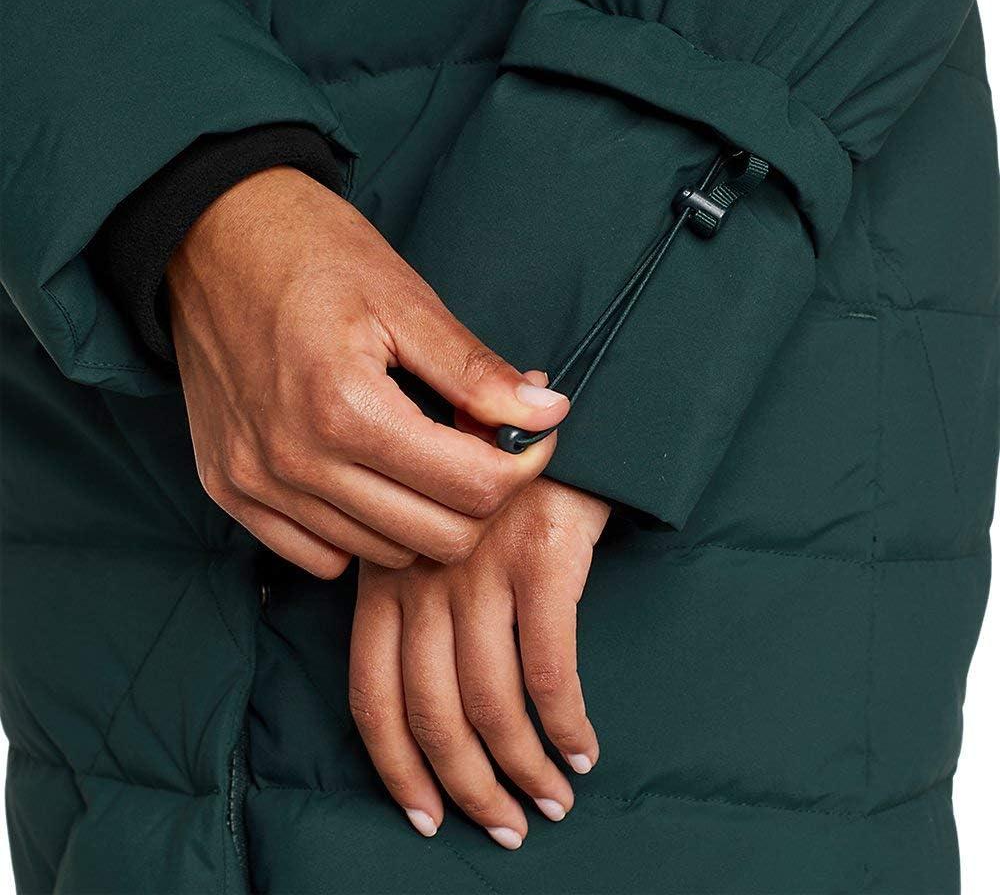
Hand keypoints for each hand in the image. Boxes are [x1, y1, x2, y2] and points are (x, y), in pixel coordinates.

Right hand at [168, 167, 568, 577]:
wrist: (209, 235)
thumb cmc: (312, 253)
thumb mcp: (406, 299)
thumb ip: (476, 370)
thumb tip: (549, 413)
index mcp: (344, 408)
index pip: (473, 487)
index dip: (523, 463)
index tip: (528, 431)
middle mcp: (295, 461)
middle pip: (437, 538)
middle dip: (481, 495)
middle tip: (478, 441)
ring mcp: (256, 482)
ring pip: (383, 553)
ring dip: (422, 512)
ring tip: (422, 450)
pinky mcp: (229, 491)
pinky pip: (317, 557)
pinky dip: (359, 531)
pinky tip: (369, 477)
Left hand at [349, 477, 610, 848]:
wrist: (541, 414)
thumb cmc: (482, 482)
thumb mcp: (422, 531)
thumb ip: (412, 600)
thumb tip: (433, 700)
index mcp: (384, 580)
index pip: (373, 696)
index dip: (397, 769)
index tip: (424, 817)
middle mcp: (422, 583)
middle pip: (434, 716)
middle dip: (468, 788)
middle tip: (504, 828)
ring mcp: (479, 574)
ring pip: (493, 706)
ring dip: (525, 770)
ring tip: (551, 801)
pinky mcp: (538, 565)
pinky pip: (550, 674)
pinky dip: (567, 725)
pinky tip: (582, 749)